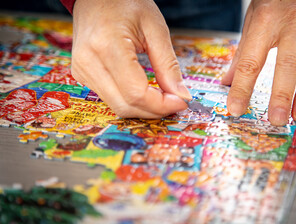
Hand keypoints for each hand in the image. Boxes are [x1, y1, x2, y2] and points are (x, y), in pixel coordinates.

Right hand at [71, 0, 191, 117]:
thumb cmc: (125, 3)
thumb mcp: (155, 28)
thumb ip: (168, 65)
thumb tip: (181, 96)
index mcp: (107, 46)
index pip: (136, 92)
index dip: (161, 104)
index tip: (181, 102)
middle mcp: (89, 62)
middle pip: (125, 105)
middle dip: (154, 110)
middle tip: (176, 103)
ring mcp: (82, 71)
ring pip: (118, 106)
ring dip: (144, 109)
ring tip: (164, 99)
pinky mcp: (82, 75)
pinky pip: (111, 98)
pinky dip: (132, 101)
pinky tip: (146, 94)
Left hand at [222, 0, 295, 125]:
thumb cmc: (274, 1)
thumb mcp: (253, 22)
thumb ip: (243, 54)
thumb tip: (228, 82)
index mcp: (265, 21)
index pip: (251, 61)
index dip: (243, 87)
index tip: (236, 108)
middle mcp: (291, 24)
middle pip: (287, 65)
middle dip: (282, 96)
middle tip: (277, 119)